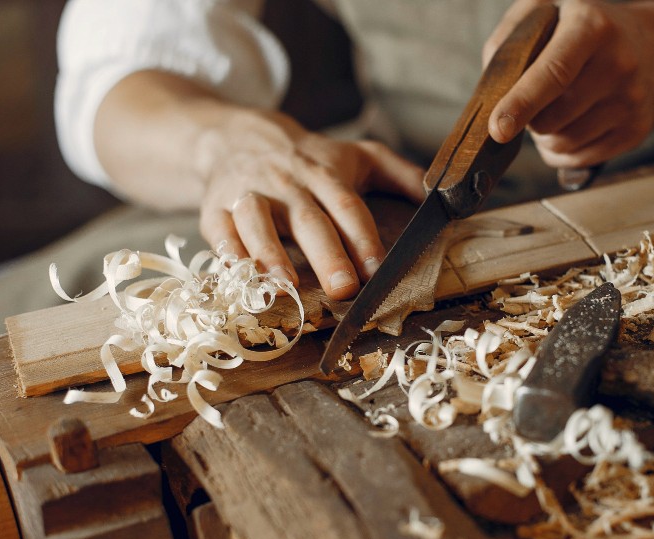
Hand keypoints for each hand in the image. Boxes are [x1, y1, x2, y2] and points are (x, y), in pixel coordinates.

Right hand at [198, 110, 424, 299]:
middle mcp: (287, 183)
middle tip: (345, 289)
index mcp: (324, 173)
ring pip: (257, 222)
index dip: (363, 237)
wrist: (235, 135)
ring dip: (270, 254)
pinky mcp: (214, 206)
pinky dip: (226, 253)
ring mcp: (247, 193)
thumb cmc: (308, 157)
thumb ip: (400, 174)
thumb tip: (439, 196)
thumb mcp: (357, 155)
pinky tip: (238, 276)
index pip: (347, 205)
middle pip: (308, 219)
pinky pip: (218, 229)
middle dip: (327, 254)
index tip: (379, 269)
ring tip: (286, 287)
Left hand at [485, 0, 653, 167]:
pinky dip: (563, 151)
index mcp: (591, 26)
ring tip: (553, 112)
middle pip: (552, 119)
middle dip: (530, 120)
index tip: (498, 128)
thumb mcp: (548, 11)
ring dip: (545, 137)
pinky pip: (581, 159)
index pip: (553, 73)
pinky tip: (569, 126)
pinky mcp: (636, 131)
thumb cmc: (585, 30)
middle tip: (533, 103)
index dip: (521, 103)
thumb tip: (492, 90)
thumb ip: (510, 39)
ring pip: (563, 144)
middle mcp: (618, 63)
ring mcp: (631, 100)